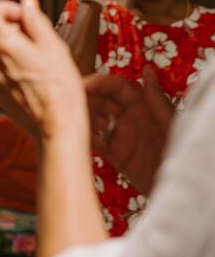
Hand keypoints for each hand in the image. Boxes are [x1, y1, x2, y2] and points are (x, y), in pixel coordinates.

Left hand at [0, 0, 86, 139]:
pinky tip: (31, 76)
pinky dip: (10, 65)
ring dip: (13, 47)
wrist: (57, 127)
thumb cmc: (61, 87)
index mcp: (3, 43)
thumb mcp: (54, 45)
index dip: (3, 6)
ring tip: (38, 60)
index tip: (23, 15)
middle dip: (13, 27)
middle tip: (39, 39)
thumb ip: (35, 19)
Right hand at [84, 67, 171, 192]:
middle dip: (88, 100)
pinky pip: (95, 142)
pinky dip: (86, 138)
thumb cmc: (180, 151)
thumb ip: (156, 98)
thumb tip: (147, 70)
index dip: (100, 83)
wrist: (179, 186)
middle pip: (102, 101)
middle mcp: (129, 118)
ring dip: (85, 118)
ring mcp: (121, 135)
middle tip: (75, 105)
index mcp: (144, 106)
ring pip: (95, 119)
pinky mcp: (115, 154)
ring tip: (81, 123)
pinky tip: (82, 138)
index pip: (117, 88)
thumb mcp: (170, 123)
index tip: (84, 85)